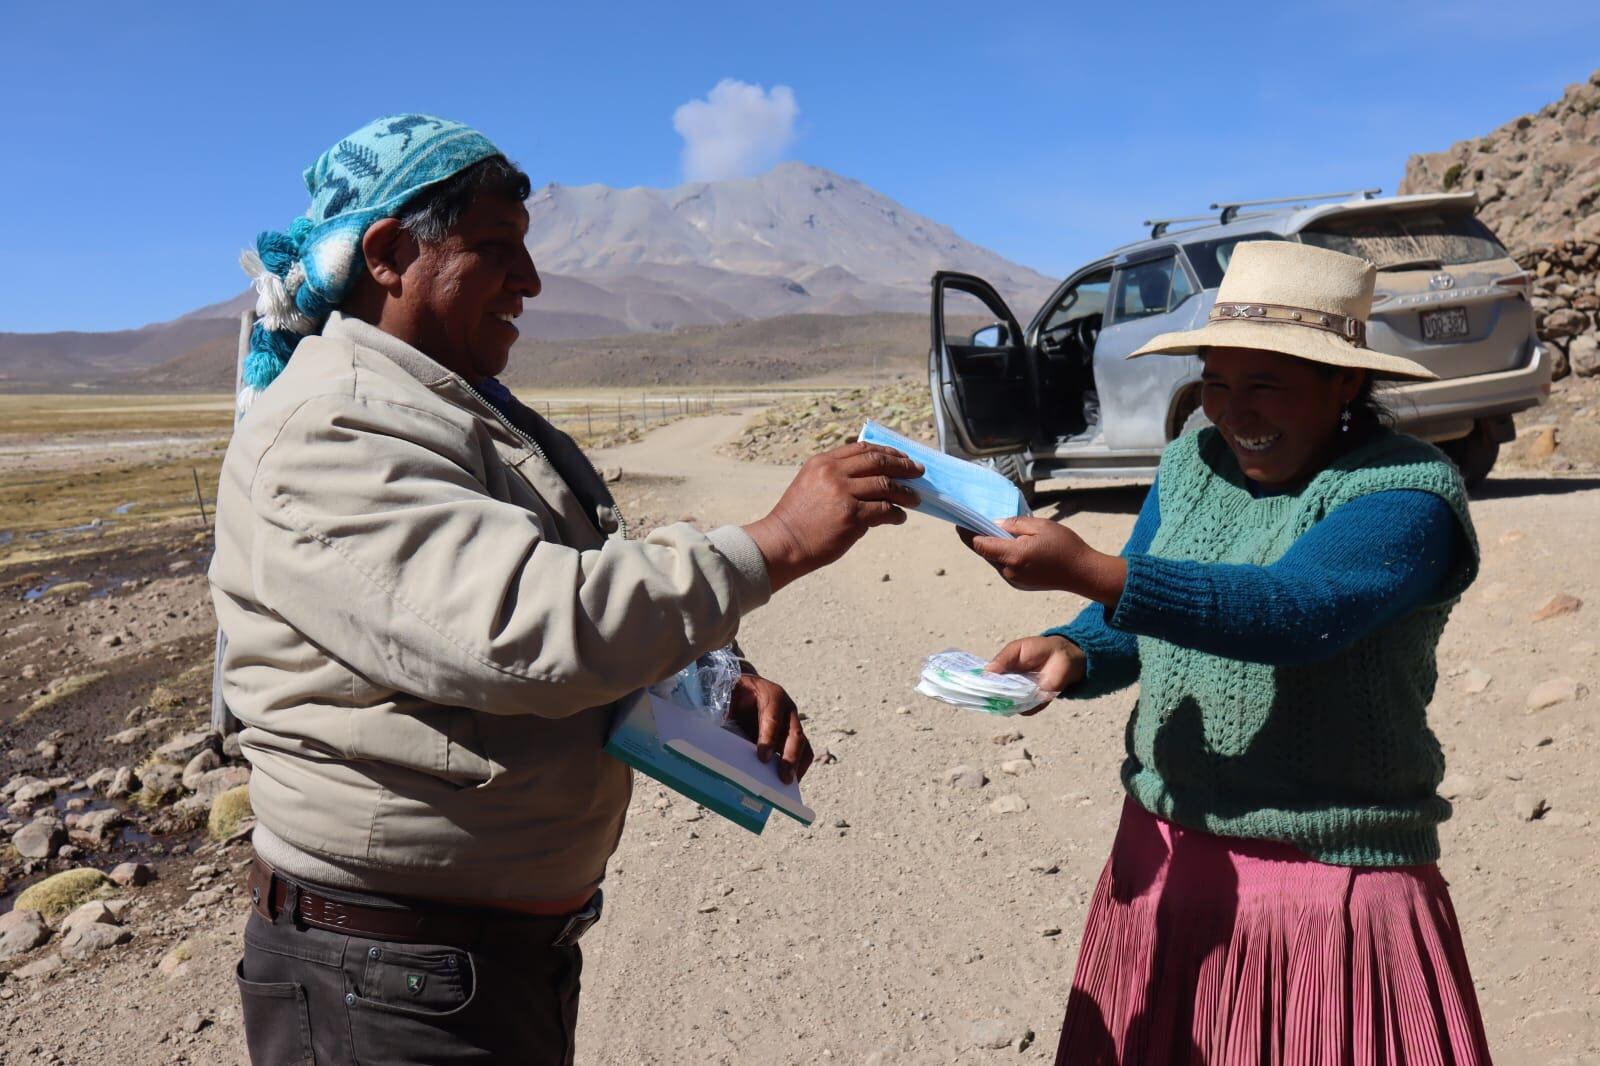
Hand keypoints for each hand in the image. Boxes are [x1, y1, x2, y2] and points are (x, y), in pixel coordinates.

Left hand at [726, 673, 813, 783]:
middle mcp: (787, 709)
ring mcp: (793, 722)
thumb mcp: (728, 698)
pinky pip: (804, 752)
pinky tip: (789, 782)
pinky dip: (799, 768)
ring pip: (802, 744)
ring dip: (797, 765)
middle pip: (794, 733)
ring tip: (787, 783)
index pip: (772, 718)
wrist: (745, 689)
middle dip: (789, 756)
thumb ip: (726, 715)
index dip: (769, 738)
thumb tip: (718, 743)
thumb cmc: (734, 695)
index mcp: (770, 695)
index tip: (762, 758)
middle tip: (783, 777)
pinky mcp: (794, 736)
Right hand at [743, 442, 922, 591]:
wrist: (784, 543)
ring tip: (915, 498)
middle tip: (918, 472)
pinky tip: (899, 517)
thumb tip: (873, 477)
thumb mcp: (810, 484)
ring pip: (886, 485)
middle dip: (903, 466)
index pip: (862, 449)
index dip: (887, 452)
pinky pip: (884, 510)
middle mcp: (833, 473)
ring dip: (905, 492)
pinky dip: (896, 513)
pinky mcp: (852, 516)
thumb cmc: (798, 519)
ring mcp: (843, 494)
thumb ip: (836, 476)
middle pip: (878, 462)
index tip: (902, 456)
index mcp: (823, 462)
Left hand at [961, 517, 1126, 602]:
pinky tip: (1009, 546)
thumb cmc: (1065, 546)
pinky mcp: (1019, 585)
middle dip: (977, 538)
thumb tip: (995, 524)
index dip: (967, 533)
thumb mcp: (1040, 526)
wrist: (1083, 573)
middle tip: (974, 522)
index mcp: (1013, 556)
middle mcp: (1009, 571)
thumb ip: (1014, 524)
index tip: (959, 522)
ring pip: (993, 561)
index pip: (979, 545)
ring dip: (990, 548)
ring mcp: (1013, 580)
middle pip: (984, 553)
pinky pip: (1003, 568)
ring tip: (994, 532)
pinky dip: (1001, 556)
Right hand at [987, 635, 1084, 707]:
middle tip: (986, 693)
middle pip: (995, 697)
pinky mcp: (1035, 704)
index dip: (979, 685)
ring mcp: (1021, 697)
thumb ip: (1002, 659)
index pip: (986, 682)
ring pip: (1008, 705)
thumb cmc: (1037, 649)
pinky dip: (1023, 707)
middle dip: (990, 696)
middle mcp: (1009, 687)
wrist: (1062, 655)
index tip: (970, 686)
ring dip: (1006, 702)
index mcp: (1001, 673)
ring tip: (1007, 694)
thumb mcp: (1016, 649)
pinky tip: (1023, 697)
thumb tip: (986, 671)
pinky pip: (1025, 710)